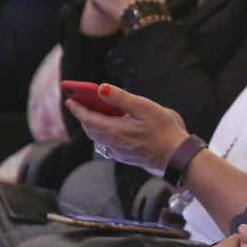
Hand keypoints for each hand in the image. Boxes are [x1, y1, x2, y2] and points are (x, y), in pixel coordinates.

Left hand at [63, 83, 189, 173]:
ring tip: (93, 114)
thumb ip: (121, 98)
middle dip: (83, 116)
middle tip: (80, 104)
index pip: (88, 118)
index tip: (70, 100)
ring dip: (92, 126)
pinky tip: (111, 129)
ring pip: (97, 138)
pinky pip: (107, 145)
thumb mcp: (143, 107)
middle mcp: (113, 143)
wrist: (175, 156)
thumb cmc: (163, 129)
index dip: (78, 108)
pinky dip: (103, 135)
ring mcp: (118, 152)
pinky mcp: (125, 157)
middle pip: (90, 129)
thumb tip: (101, 88)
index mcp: (115, 130)